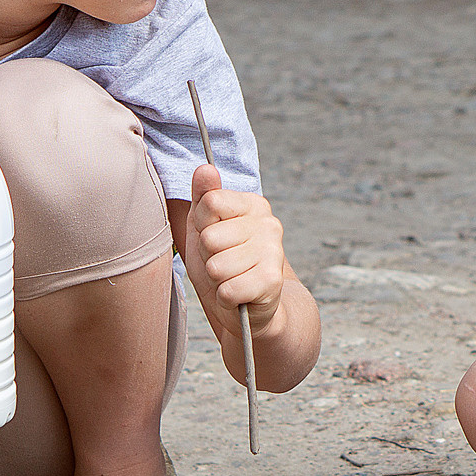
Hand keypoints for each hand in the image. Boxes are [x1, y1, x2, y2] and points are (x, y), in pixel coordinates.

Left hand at [188, 164, 288, 332]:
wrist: (249, 308)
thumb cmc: (222, 262)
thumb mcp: (205, 227)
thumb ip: (204, 197)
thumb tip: (205, 168)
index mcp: (253, 205)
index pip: (211, 203)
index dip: (202, 227)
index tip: (213, 237)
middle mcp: (269, 224)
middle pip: (210, 237)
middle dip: (208, 257)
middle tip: (223, 264)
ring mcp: (273, 252)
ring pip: (217, 266)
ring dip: (216, 279)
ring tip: (230, 279)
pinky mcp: (272, 282)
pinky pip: (227, 290)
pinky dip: (225, 298)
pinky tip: (238, 296)